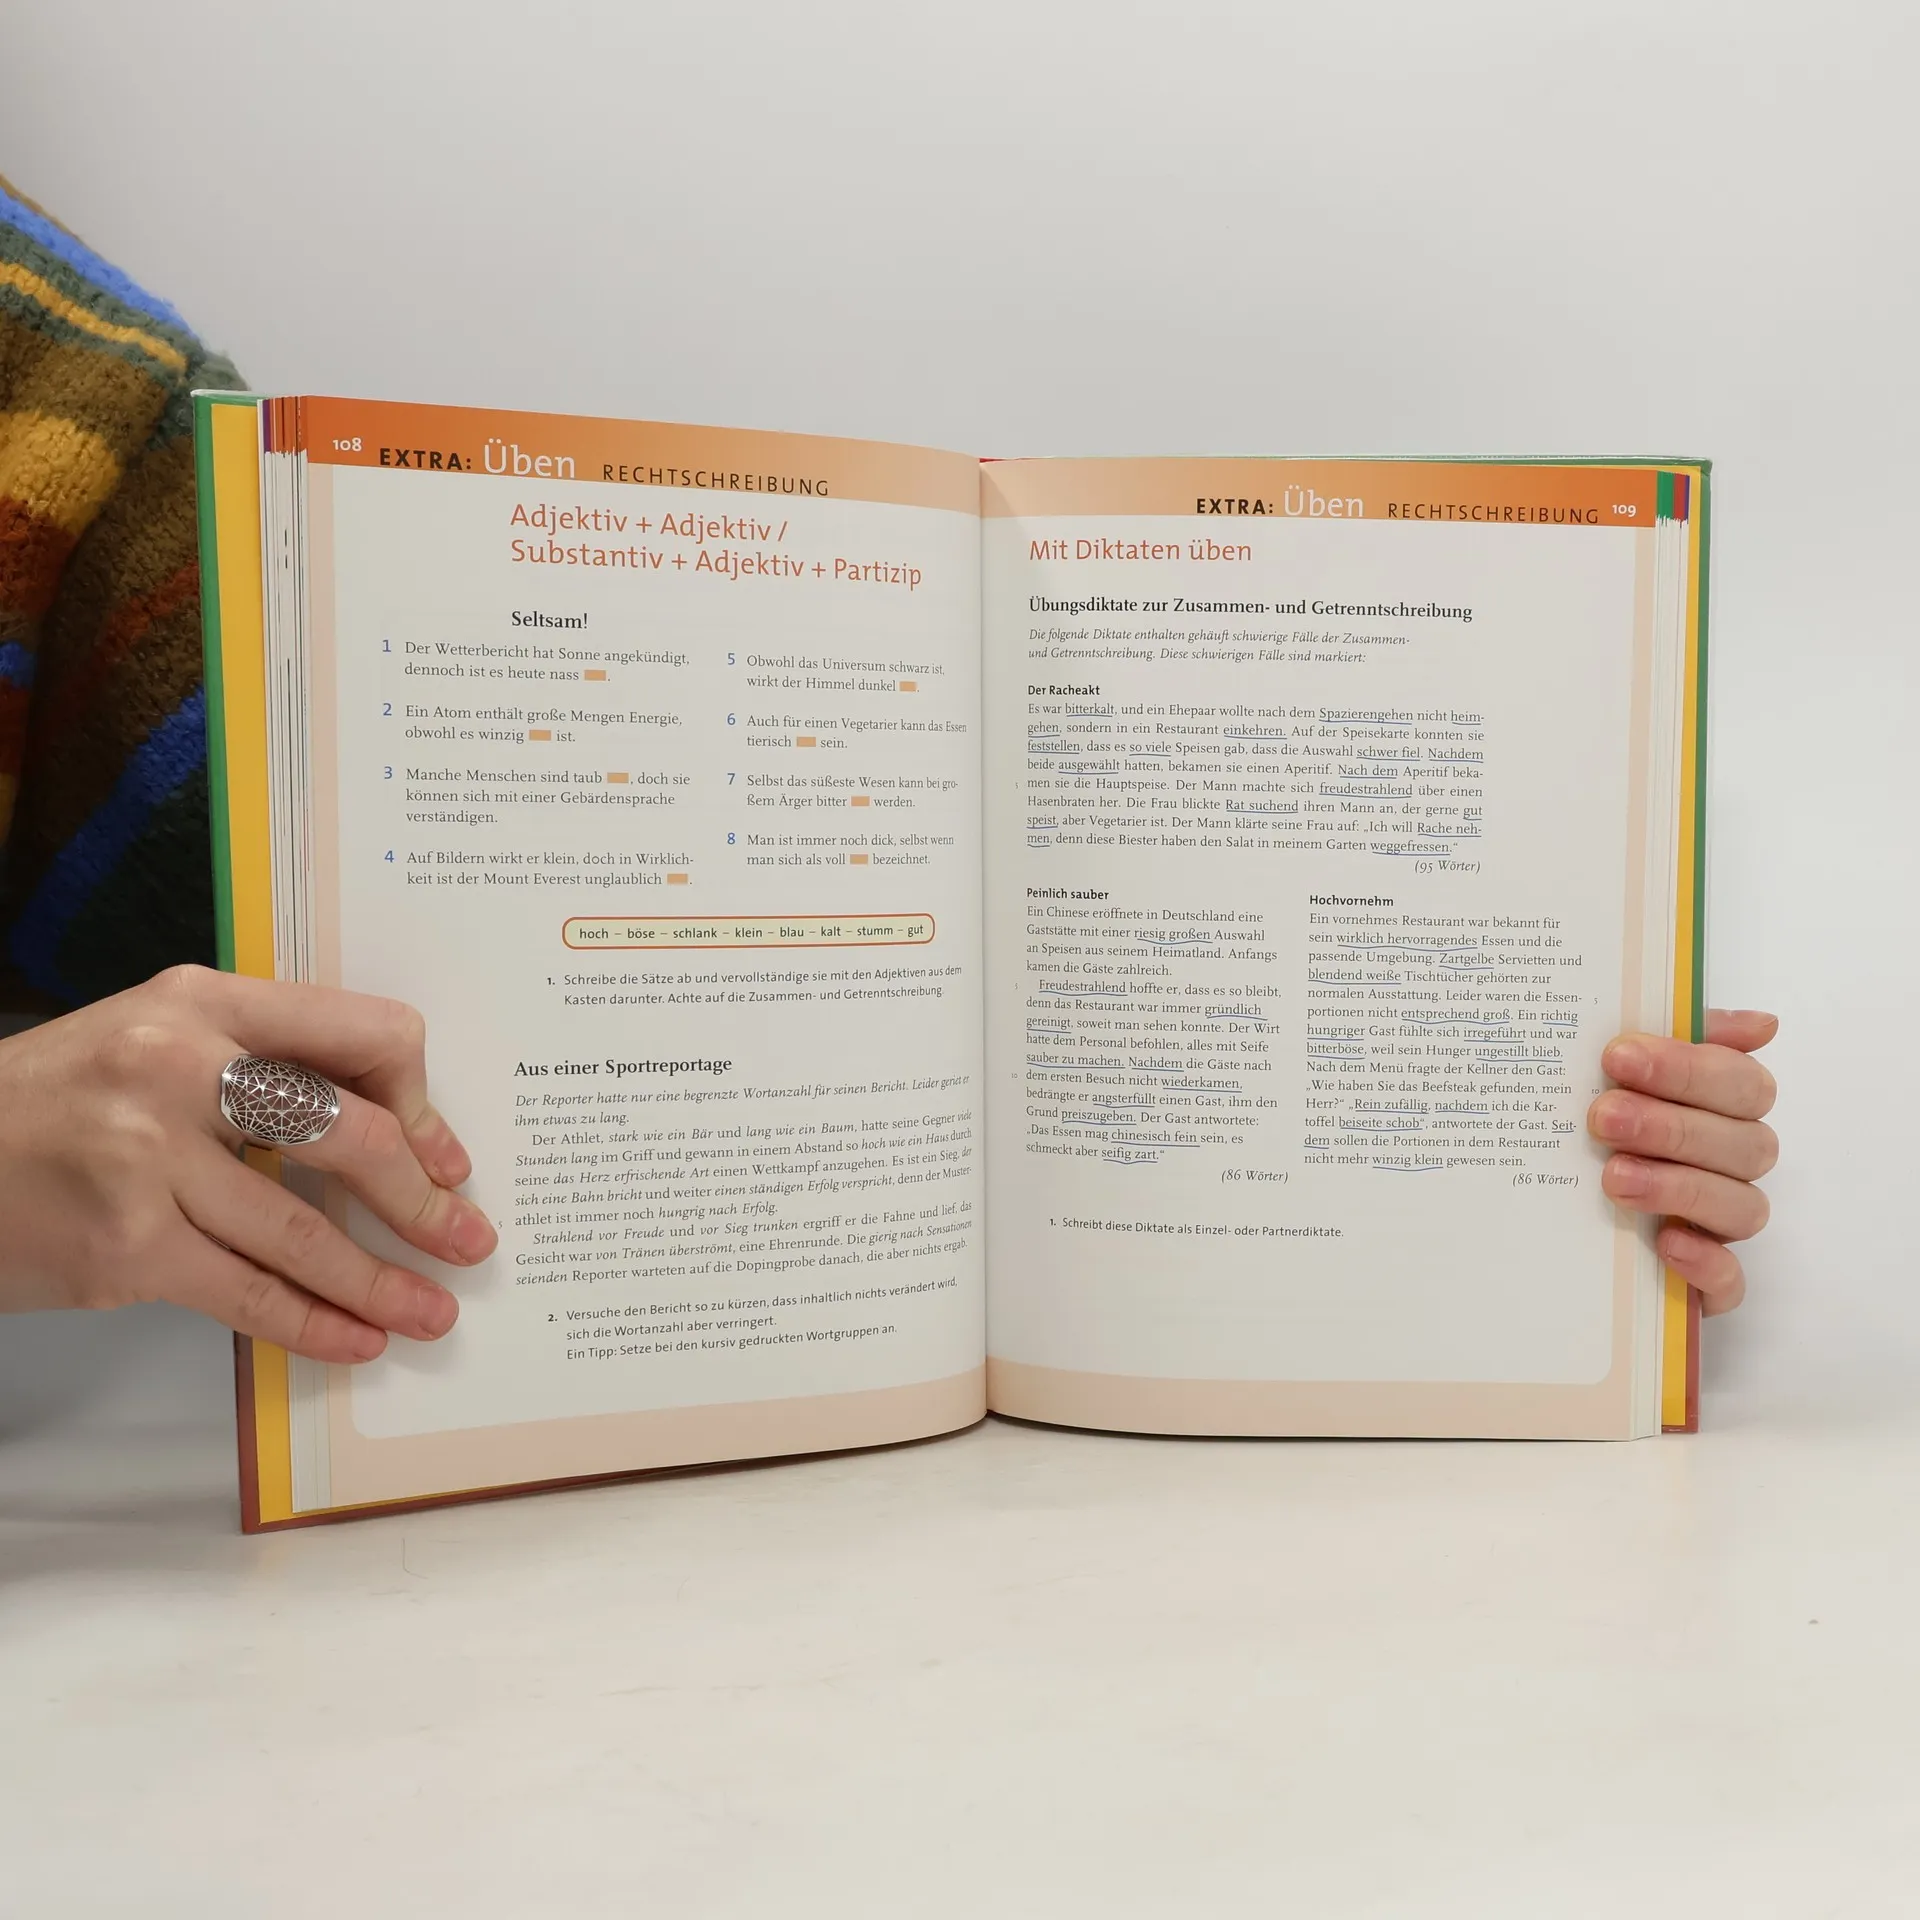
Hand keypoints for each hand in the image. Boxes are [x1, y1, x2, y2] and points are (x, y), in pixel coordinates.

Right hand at [0, 965, 493, 1361]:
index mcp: (205, 1001)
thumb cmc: (59, 1099)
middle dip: (423, 1202)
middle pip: (351, 1137)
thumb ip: (268, 1064)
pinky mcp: (123, 1246)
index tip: (443, 1157)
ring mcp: (147, 1160)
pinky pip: (246, 1294)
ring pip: (303, 1234)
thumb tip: (398, 1138)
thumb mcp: (161, 1038)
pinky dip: (312, 1324)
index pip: (363, 1033)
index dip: (421, 1101)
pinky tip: (356, 1340)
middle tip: (469, 1242)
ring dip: (383, 1283)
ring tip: (432, 1313)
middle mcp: (180, 1069)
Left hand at [1587, 1009, 1778, 1315]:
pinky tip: (1666, 1241)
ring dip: (1679, 1187)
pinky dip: (1705, 1263)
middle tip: (1603, 1117)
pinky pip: (1731, 1281)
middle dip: (1672, 1126)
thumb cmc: (1599, 1125)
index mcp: (1723, 1109)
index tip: (1618, 1056)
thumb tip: (1761, 1024)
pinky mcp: (1707, 1284)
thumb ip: (1678, 1036)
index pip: (1741, 1082)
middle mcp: (1732, 1165)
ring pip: (1741, 1207)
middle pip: (1744, 1143)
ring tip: (1613, 1177)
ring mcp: (1721, 1226)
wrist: (1541, 1213)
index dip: (1687, 1067)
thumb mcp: (1622, 1073)